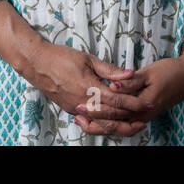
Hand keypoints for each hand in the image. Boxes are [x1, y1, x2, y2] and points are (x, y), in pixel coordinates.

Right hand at [19, 41, 149, 127]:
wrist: (36, 64)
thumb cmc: (62, 57)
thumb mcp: (88, 58)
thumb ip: (110, 70)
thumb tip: (130, 74)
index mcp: (89, 87)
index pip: (117, 99)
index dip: (134, 103)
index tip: (147, 103)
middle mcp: (82, 102)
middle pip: (111, 116)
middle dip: (130, 118)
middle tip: (145, 118)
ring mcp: (75, 108)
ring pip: (101, 123)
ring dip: (118, 125)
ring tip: (132, 125)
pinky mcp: (70, 110)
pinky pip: (90, 121)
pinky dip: (103, 124)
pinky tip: (113, 123)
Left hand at [75, 44, 183, 136]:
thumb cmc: (170, 72)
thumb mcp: (150, 73)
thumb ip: (130, 81)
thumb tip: (112, 85)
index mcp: (142, 105)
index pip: (115, 112)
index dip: (96, 109)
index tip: (81, 103)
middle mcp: (142, 116)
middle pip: (114, 125)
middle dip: (93, 121)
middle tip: (77, 113)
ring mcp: (142, 116)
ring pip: (118, 127)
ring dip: (100, 124)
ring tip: (83, 118)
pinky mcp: (142, 113)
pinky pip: (124, 122)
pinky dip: (110, 122)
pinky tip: (100, 115)